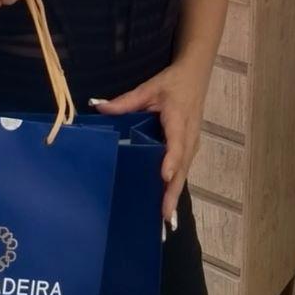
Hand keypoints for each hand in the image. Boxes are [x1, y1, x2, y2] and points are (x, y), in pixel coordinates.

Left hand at [89, 62, 206, 227]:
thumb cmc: (172, 83)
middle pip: (183, 168)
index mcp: (179, 120)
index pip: (177, 143)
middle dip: (173, 192)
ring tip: (164, 218)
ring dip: (175, 194)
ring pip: (184, 172)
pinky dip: (176, 187)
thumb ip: (125, 101)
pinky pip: (183, 170)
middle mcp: (189, 137)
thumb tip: (98, 106)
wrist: (195, 76)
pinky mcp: (189, 148)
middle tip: (164, 216)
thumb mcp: (149, 88)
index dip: (171, 160)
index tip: (164, 176)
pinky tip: (166, 204)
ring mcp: (192, 145)